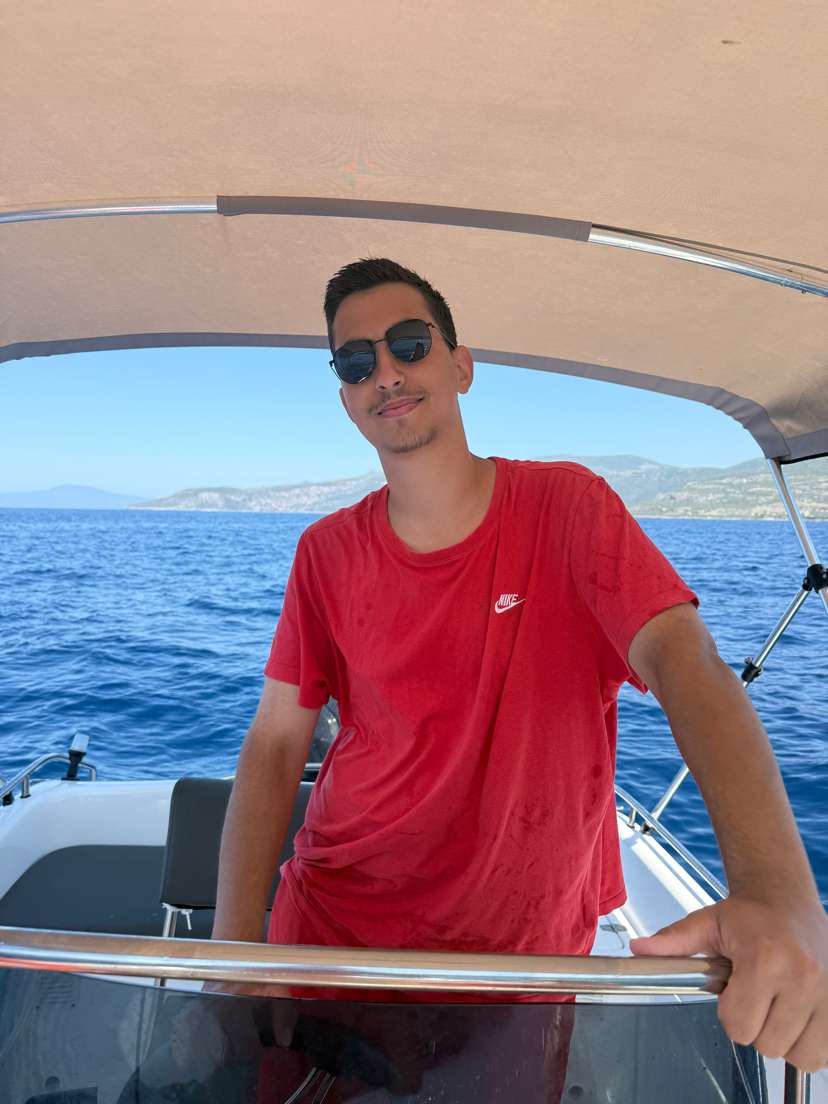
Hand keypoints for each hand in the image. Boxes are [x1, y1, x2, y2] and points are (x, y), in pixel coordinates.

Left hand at [630, 895, 827, 1072]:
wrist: (787, 897)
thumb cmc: (750, 914)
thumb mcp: (707, 923)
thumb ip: (673, 941)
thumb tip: (639, 949)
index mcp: (765, 959)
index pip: (739, 1025)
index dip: (730, 1012)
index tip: (732, 990)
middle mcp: (802, 977)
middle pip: (767, 1044)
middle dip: (755, 1025)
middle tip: (755, 995)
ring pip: (799, 1055)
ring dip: (784, 1038)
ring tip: (776, 1005)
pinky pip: (824, 1053)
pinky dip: (809, 1042)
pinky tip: (796, 1014)